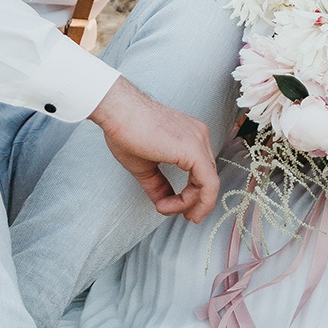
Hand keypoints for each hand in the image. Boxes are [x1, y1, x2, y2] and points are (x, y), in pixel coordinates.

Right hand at [89, 77, 219, 222]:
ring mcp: (200, 141)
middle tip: (177, 214)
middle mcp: (200, 136)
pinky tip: (169, 206)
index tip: (168, 206)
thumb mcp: (145, 166)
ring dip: (189, 204)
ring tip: (165, 209)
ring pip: (209, 185)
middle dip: (193, 202)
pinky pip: (207, 185)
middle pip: (207, 179)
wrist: (118, 112)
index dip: (191, 195)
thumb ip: (158, 185)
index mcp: (191, 137)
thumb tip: (163, 205)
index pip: (201, 172)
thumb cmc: (126, 131)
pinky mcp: (195, 150)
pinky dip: (192, 201)